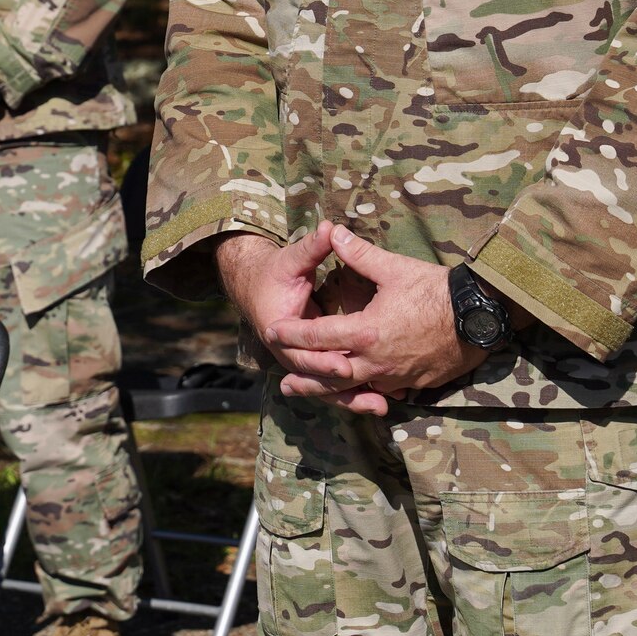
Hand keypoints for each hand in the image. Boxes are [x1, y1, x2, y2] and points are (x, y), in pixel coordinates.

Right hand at [215, 225, 388, 415]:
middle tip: (373, 395)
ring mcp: (299, 361)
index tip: (344, 363)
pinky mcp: (312, 364)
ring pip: (325, 388)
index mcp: (277, 328)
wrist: (255, 287)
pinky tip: (381, 402)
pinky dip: (354, 394)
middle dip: (342, 387)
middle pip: (315, 377)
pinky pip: (333, 385)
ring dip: (352, 399)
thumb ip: (312, 247)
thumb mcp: (291, 260)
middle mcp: (286, 352)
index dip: (321, 359)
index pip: (300, 351)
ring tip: (381, 408)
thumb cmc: (274, 272)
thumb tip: (330, 228)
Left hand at [266, 225, 493, 405]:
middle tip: (283, 382)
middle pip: (331, 374)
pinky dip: (364, 393)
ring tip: (310, 393)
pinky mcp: (415, 383)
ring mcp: (397, 377)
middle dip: (306, 377)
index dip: (293, 334)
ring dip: (331, 391)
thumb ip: (359, 254)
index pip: (319, 336)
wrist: (481, 317)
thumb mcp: (395, 268)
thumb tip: (333, 231)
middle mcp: (378, 361)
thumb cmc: (437, 291)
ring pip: (356, 389)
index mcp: (367, 332)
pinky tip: (357, 393)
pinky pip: (383, 392)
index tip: (273, 332)